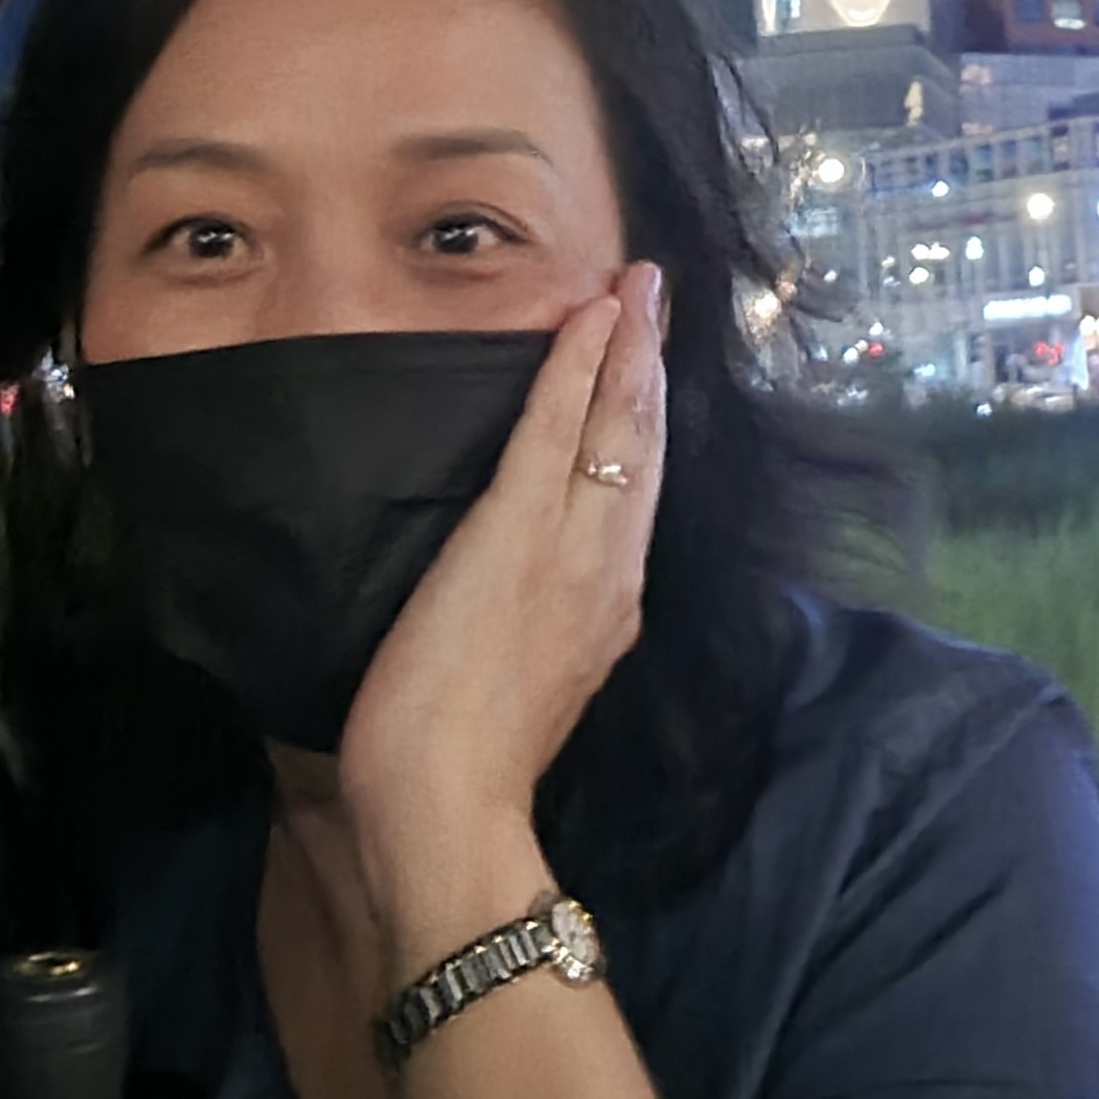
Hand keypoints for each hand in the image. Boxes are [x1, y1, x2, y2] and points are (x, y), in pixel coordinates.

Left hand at [334, 262, 665, 946]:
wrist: (446, 811)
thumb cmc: (460, 767)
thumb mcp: (524, 686)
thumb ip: (538, 631)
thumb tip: (518, 601)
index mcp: (608, 608)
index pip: (635, 490)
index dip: (645, 414)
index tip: (647, 355)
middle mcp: (610, 573)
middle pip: (643, 445)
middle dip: (648, 360)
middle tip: (653, 288)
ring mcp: (571, 551)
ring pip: (615, 428)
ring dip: (625, 347)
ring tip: (634, 287)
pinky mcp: (518, 536)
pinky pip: (555, 432)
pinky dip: (577, 369)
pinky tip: (587, 322)